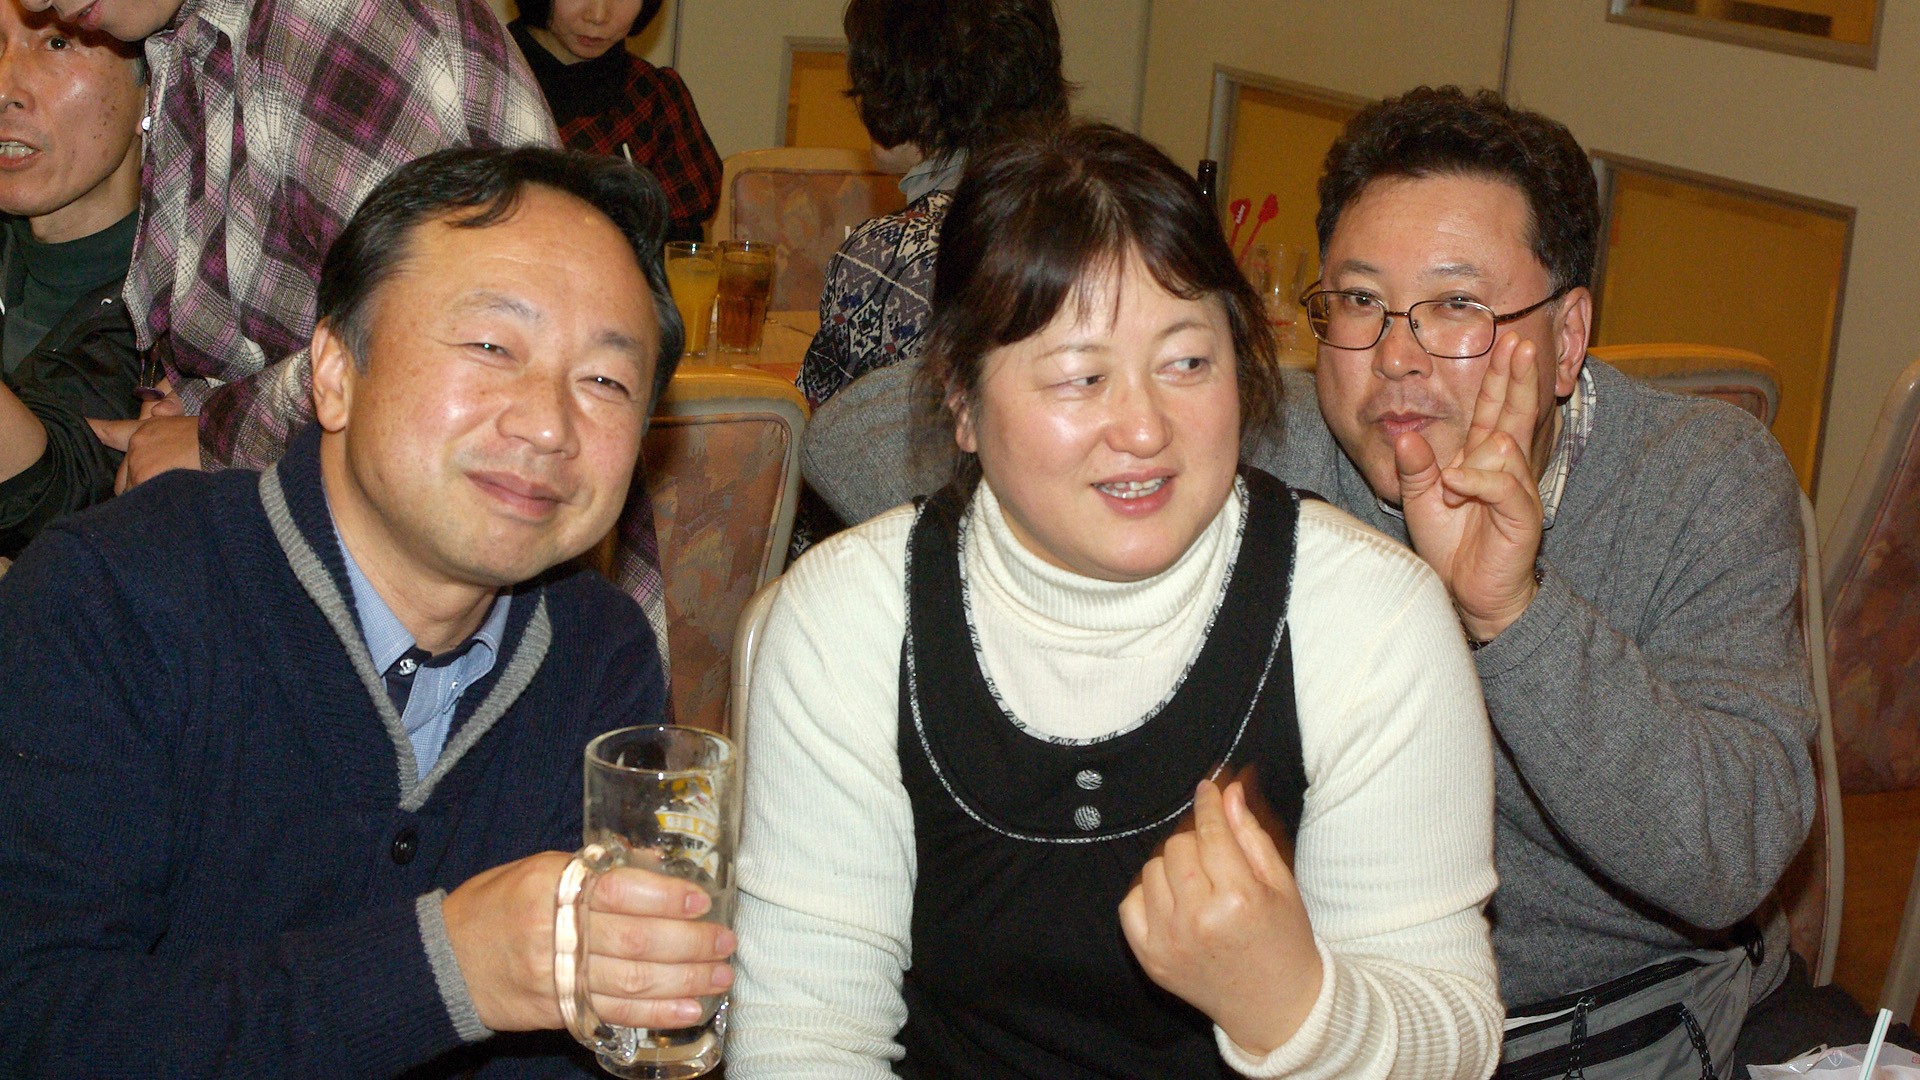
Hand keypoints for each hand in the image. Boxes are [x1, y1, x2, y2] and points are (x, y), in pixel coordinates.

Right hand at [442, 851, 735, 1032]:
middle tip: (724, 941)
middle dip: (689, 943)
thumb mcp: (541, 869)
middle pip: (634, 942)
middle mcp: (554, 931)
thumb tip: (662, 866)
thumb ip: (599, 869)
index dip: (664, 897)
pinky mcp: (558, 1011)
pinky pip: (615, 1015)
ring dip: (685, 981)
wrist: (446, 959)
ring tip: (719, 975)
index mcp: (552, 886)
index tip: (701, 899)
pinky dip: (657, 1014)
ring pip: (631, 983)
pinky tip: (689, 1009)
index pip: (618, 890)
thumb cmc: (500, 903)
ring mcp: (555, 976)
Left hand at [1119, 780, 1321, 1055]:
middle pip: (1177, 846)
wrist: (1275, 1006)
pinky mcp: (1149, 958)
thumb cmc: (1284, 940)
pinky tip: (1175, 903)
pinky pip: (1130, 901)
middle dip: (1196, 840)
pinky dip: (1149, 894)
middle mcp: (1198, 920)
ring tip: (1200, 885)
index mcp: (1239, 900)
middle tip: (1216, 855)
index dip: (1208, 804)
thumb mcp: (1281, 884)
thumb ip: (1251, 834)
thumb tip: (1227, 791)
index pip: (1211, 832)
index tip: (1207, 788)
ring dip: (1173, 867)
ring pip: (1152, 869)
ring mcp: (1169, 942)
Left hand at [1394, 330, 1545, 640]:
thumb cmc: (1450, 544)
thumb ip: (1414, 468)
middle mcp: (1503, 467)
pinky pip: (1504, 486)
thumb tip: (1408, 439)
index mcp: (1480, 457)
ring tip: (1452, 483)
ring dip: (1475, 459)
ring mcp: (1515, 489)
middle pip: (1514, 413)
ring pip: (1506, 447)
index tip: (1506, 342)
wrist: (1468, 591)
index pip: (1492, 408)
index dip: (1500, 376)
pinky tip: (1461, 485)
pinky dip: (1480, 482)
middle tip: (1523, 342)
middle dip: (1518, 378)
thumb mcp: (1421, 500)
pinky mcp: (1521, 515)